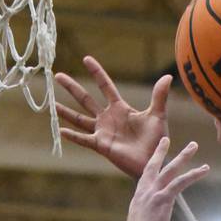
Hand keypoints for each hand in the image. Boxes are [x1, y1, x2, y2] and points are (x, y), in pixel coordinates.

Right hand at [55, 56, 169, 177]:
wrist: (153, 161)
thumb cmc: (157, 140)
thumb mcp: (158, 116)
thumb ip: (159, 96)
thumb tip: (168, 76)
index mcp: (120, 108)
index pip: (105, 86)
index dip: (96, 72)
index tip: (86, 59)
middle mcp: (108, 118)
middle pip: (86, 99)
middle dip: (72, 87)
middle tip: (57, 76)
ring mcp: (102, 132)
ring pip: (80, 118)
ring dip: (66, 112)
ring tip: (52, 104)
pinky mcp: (101, 145)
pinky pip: (84, 139)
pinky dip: (73, 136)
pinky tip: (61, 131)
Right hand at [123, 136, 208, 220]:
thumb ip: (148, 213)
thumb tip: (155, 217)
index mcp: (139, 194)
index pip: (146, 172)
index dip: (152, 159)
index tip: (157, 149)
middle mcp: (145, 189)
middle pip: (155, 164)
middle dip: (162, 150)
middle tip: (167, 138)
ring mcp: (154, 192)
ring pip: (171, 169)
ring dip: (184, 156)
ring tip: (194, 146)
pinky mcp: (163, 198)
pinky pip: (181, 182)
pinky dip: (193, 175)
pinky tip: (204, 170)